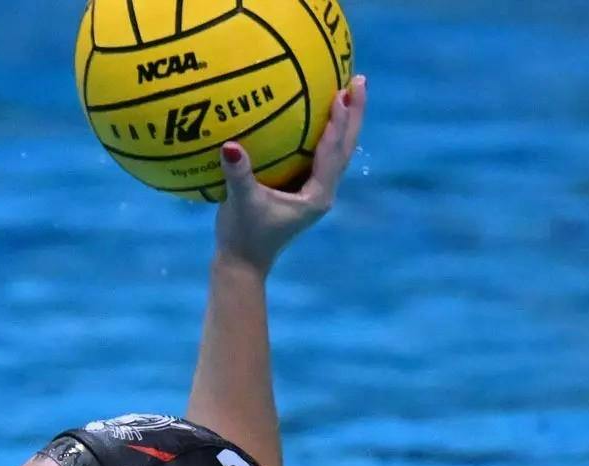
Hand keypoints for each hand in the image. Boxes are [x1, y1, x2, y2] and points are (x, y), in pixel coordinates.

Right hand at [215, 73, 367, 274]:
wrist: (244, 263)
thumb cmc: (243, 236)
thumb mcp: (239, 204)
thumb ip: (238, 175)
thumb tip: (229, 146)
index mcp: (317, 196)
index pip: (334, 153)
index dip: (339, 123)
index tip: (342, 94)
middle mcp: (322, 191)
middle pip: (345, 146)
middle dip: (354, 114)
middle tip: (359, 80)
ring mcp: (314, 190)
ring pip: (336, 150)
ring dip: (343, 120)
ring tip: (345, 89)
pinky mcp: (303, 189)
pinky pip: (319, 153)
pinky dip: (322, 132)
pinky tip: (313, 112)